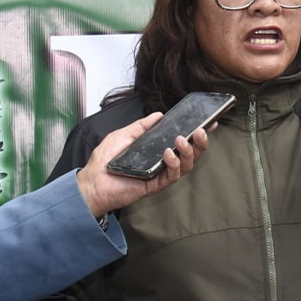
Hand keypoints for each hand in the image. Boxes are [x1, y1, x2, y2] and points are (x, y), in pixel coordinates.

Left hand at [77, 113, 208, 216]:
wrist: (91, 181)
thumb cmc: (105, 160)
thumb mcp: (124, 135)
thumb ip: (141, 126)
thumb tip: (159, 115)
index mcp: (158, 151)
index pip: (184, 141)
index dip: (197, 133)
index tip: (209, 122)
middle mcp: (163, 163)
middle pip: (191, 154)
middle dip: (200, 142)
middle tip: (201, 130)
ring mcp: (160, 175)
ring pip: (186, 166)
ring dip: (188, 151)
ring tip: (182, 139)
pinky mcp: (155, 185)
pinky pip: (171, 176)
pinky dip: (173, 163)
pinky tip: (168, 153)